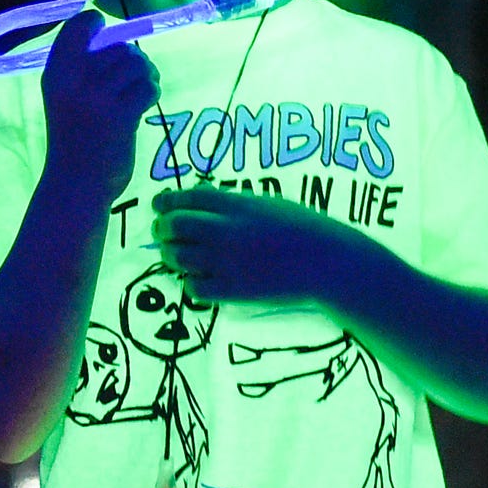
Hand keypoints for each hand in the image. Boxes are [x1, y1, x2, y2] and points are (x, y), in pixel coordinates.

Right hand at [39, 9, 156, 195]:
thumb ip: (81, 69)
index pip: (77, 27)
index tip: (105, 36)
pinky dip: (152, 90)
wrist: (75, 184)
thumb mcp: (64, 98)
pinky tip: (145, 102)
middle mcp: (73, 82)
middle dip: (133, 57)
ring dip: (147, 73)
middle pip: (117, 46)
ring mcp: (97, 99)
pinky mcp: (120, 116)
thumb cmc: (73, 139)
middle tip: (136, 74)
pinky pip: (147, 87)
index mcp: (55, 74)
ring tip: (143, 88)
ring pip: (136, 64)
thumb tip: (120, 39)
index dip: (95, 24)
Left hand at [151, 187, 367, 306]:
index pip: (186, 197)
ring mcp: (227, 261)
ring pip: (178, 257)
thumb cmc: (303, 228)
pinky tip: (199, 278)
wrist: (328, 263)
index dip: (165, 201)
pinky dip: (190, 282)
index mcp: (236, 204)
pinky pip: (193, 287)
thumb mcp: (267, 203)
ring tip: (178, 255)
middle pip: (174, 226)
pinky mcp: (233, 290)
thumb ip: (231, 202)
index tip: (159, 206)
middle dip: (161, 229)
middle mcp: (226, 230)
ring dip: (171, 255)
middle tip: (162, 233)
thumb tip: (197, 201)